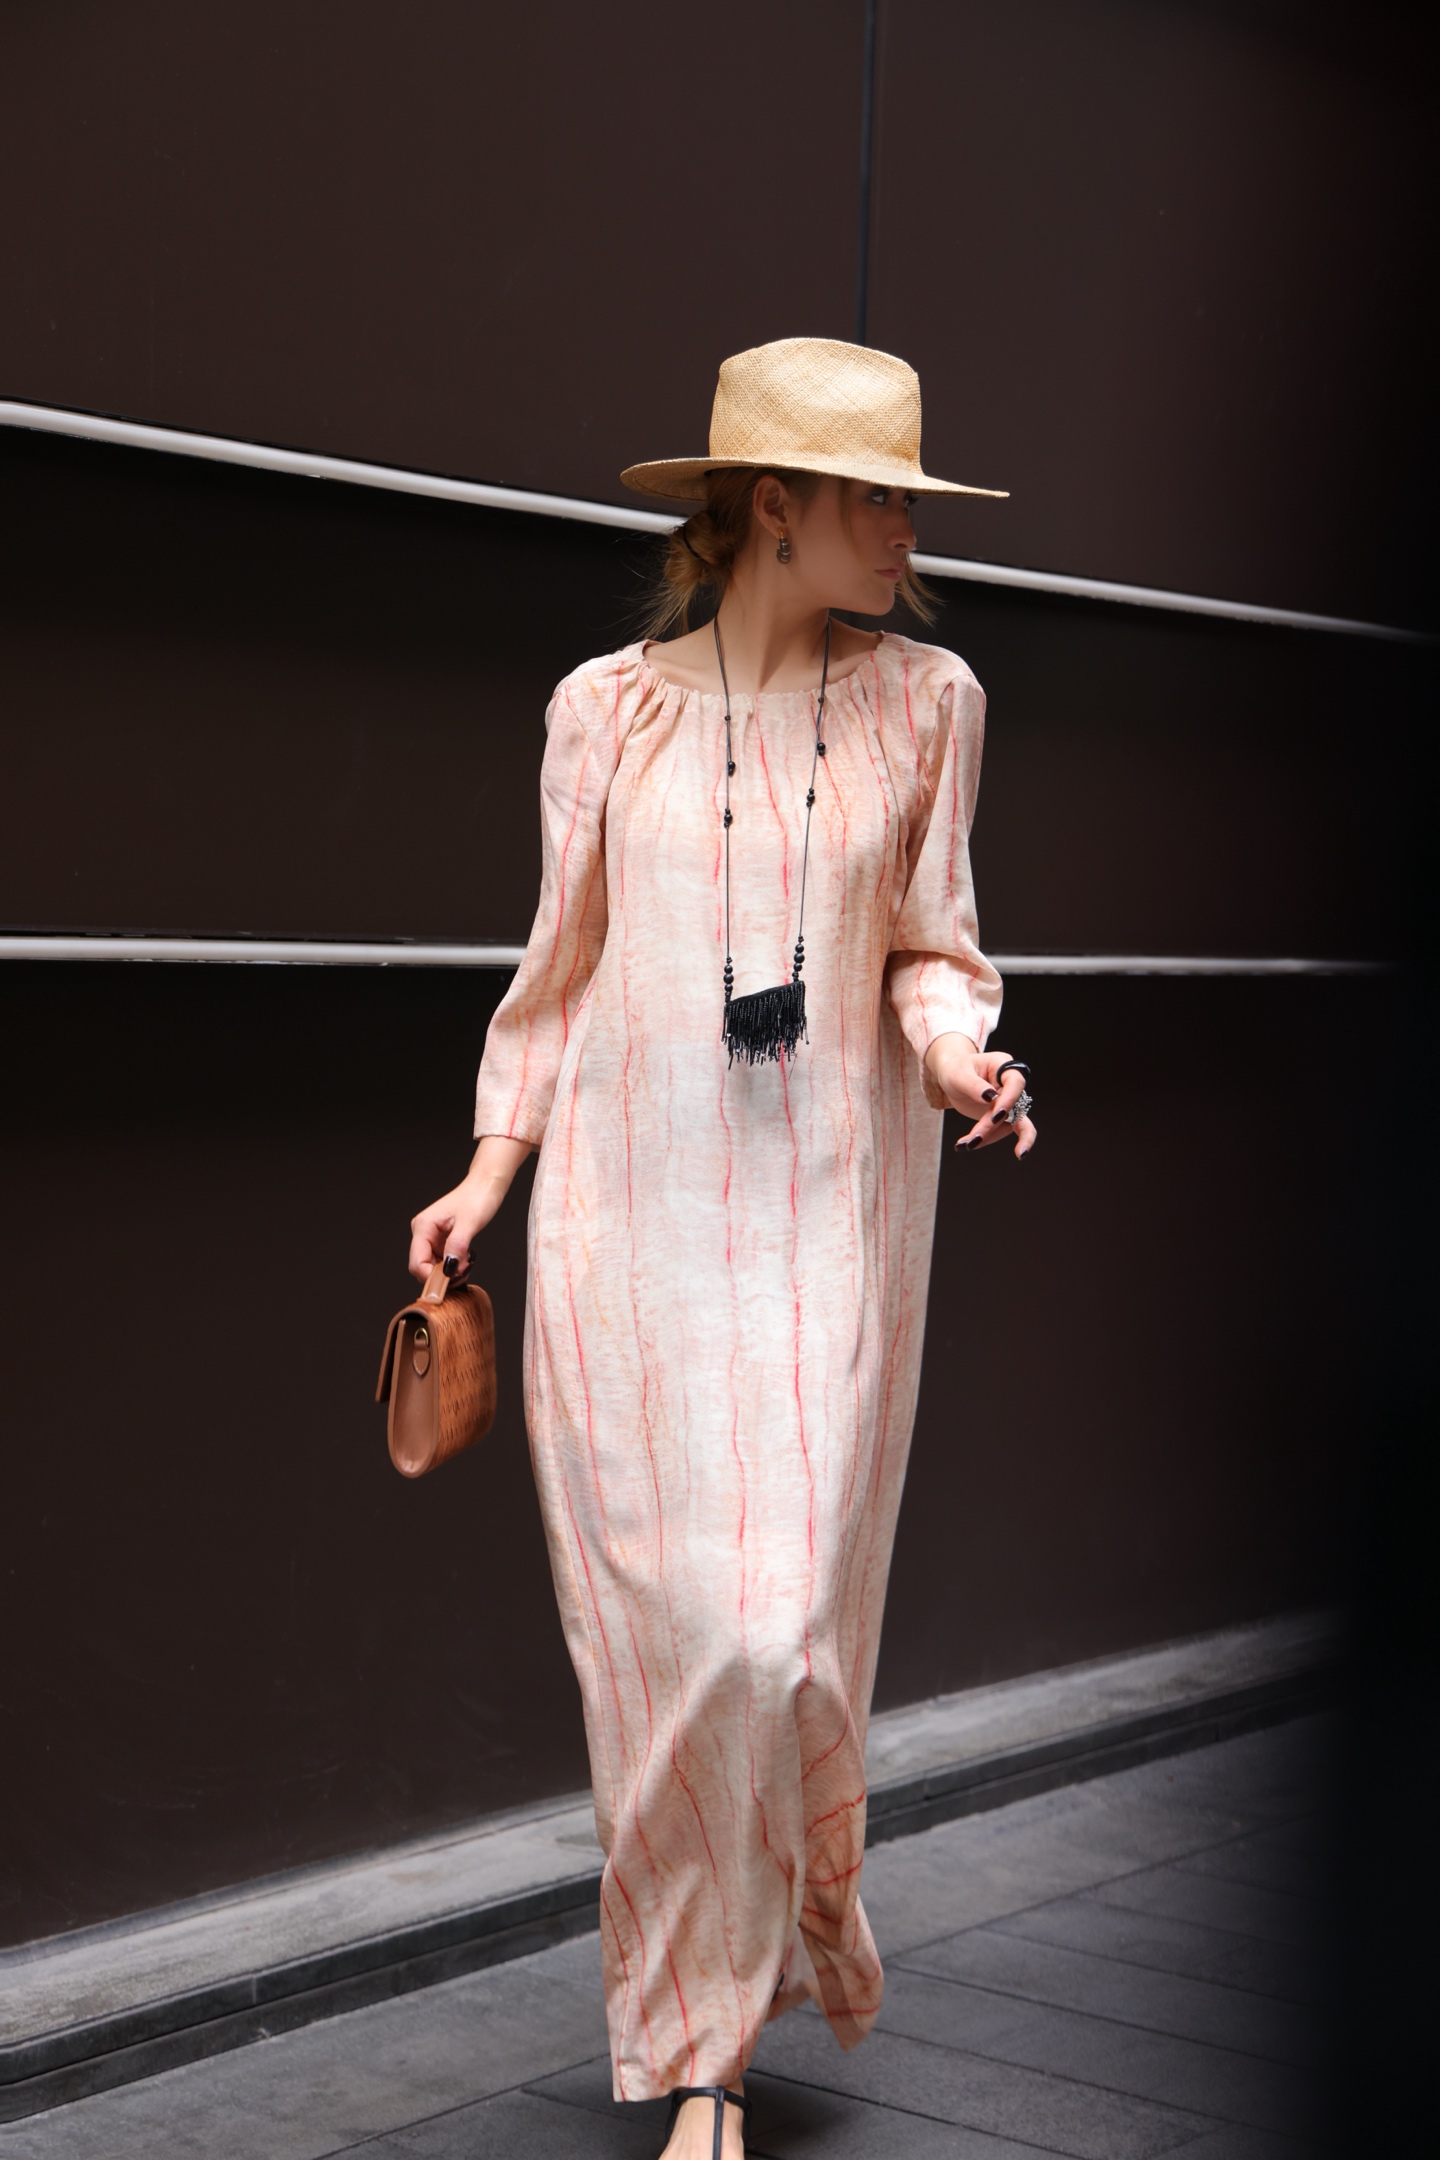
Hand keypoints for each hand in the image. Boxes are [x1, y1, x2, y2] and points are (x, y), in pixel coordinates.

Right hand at [408, 1134, 533, 1281]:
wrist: (485, 1185)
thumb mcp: (470, 1223)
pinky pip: (442, 1260)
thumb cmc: (477, 1197)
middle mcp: (423, 1232)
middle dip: (443, 1275)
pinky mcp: (441, 1239)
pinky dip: (454, 1265)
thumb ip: (457, 1245)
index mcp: (423, 1226)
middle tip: (464, 1271)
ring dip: (450, 1271)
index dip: (431, 1277)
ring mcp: (432, 1236)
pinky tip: (466, 1259)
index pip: (417, 1263)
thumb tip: (448, 1268)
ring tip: (468, 1263)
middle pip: (423, 1267)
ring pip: (434, 1266)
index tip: (451, 1281)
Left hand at [924, 1033, 1036, 1158]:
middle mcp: (1010, 1085)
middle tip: (975, 1139)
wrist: (952, 1076)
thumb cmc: (956, 1069)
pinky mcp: (1002, 1116)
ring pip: (1011, 1125)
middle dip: (993, 1126)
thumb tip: (990, 1097)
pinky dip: (988, 1140)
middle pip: (1013, 1108)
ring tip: (965, 1144)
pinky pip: (1003, 1131)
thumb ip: (974, 1085)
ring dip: (989, 1137)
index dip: (1009, 1100)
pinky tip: (968, 1145)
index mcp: (1004, 1066)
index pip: (1015, 1082)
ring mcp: (1008, 1102)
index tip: (997, 1115)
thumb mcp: (959, 1074)